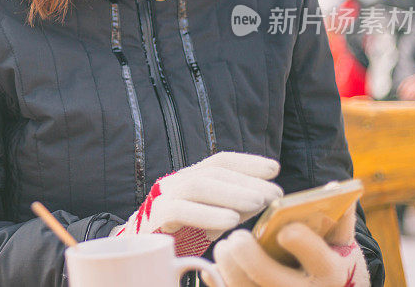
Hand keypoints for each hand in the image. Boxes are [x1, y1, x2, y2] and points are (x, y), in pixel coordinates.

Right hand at [112, 152, 281, 256]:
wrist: (140, 252)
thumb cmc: (180, 235)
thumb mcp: (212, 218)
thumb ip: (234, 206)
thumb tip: (265, 199)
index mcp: (190, 179)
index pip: (220, 161)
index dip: (247, 162)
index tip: (274, 168)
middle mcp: (176, 182)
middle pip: (213, 172)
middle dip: (247, 181)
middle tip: (273, 194)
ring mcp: (163, 197)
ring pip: (198, 186)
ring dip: (232, 194)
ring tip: (258, 204)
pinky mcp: (154, 217)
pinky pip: (180, 210)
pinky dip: (207, 214)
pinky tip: (231, 221)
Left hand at [206, 205, 369, 285]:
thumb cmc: (331, 260)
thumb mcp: (341, 242)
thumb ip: (338, 217)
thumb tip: (332, 187)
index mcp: (329, 270)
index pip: (319, 260)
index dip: (303, 244)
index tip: (285, 230)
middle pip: (274, 281)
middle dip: (253, 259)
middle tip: (237, 238)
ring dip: (231, 269)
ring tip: (224, 247)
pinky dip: (221, 283)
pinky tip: (212, 268)